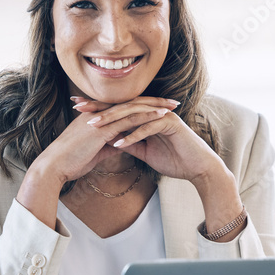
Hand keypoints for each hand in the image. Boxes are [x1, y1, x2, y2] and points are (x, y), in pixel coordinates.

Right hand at [15, 99, 168, 229]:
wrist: (54, 166)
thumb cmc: (70, 161)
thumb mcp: (93, 151)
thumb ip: (108, 145)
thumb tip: (121, 146)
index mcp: (97, 117)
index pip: (125, 107)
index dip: (143, 106)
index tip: (161, 108)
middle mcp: (100, 113)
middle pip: (132, 102)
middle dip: (154, 102)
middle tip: (173, 102)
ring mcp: (101, 119)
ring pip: (133, 108)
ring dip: (155, 106)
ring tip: (173, 107)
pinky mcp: (102, 128)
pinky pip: (128, 119)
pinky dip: (146, 116)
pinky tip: (161, 117)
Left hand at [72, 95, 244, 234]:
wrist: (197, 168)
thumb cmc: (173, 159)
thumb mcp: (145, 152)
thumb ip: (130, 143)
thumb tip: (111, 142)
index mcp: (145, 114)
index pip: (117, 109)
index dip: (97, 108)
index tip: (76, 108)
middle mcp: (152, 110)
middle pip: (122, 106)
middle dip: (99, 107)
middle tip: (78, 108)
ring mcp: (162, 115)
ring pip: (132, 115)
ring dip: (112, 121)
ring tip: (93, 127)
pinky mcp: (171, 123)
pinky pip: (148, 128)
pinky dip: (133, 136)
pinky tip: (118, 143)